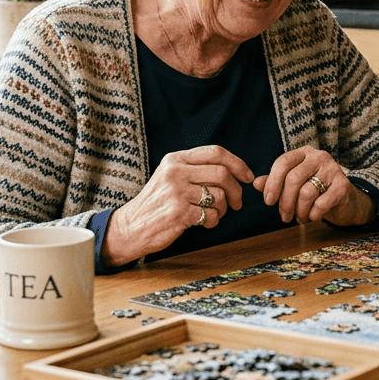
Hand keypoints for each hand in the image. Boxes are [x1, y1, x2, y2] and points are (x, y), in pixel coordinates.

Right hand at [103, 145, 254, 266]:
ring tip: (214, 213)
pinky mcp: (178, 213)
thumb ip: (195, 169)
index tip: (248, 176)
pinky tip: (204, 223)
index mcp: (175, 159)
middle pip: (222, 174)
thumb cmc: (156, 203)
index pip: (216, 152)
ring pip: (219, 196)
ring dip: (224, 208)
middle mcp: (175, 172)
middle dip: (236, 190)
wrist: (130, 226)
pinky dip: (214, 221)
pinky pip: (211, 215)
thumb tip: (234, 170)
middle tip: (237, 203)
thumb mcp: (170, 176)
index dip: (238, 163)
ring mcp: (176, 192)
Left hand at [253, 147, 368, 225]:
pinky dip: (313, 214)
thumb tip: (255, 183)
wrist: (343, 200)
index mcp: (303, 153)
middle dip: (285, 202)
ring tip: (300, 218)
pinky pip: (321, 203)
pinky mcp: (343, 185)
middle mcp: (319, 157)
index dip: (273, 182)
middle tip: (284, 217)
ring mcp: (333, 169)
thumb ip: (274, 183)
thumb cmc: (314, 191)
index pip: (283, 162)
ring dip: (299, 211)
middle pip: (293, 179)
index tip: (268, 202)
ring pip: (306, 193)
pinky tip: (313, 217)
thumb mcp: (292, 185)